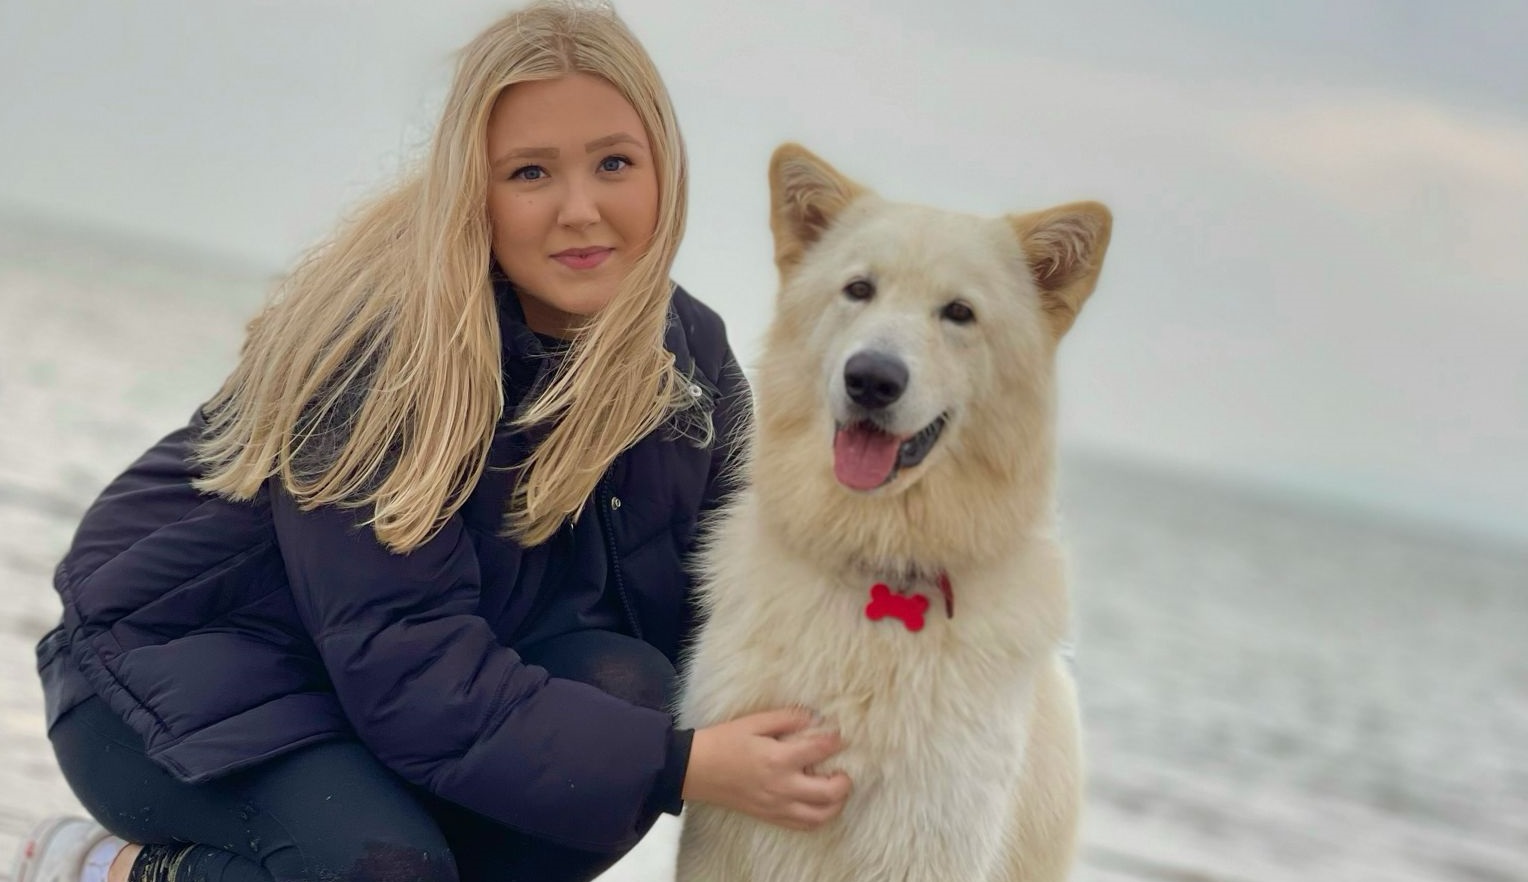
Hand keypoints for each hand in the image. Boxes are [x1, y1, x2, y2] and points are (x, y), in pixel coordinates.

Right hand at [683, 707, 851, 830]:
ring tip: (835, 789)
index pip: (821, 750)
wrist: (695, 769)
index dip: (835, 740)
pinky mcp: (770, 817)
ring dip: (836, 804)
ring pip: (820, 816)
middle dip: (845, 781)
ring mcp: (776, 806)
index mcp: (778, 758)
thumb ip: (787, 718)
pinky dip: (818, 817)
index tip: (838, 735)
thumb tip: (814, 717)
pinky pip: (803, 825)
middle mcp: (782, 786)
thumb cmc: (723, 742)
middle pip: (830, 792)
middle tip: (843, 769)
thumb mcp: (753, 721)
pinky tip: (818, 803)